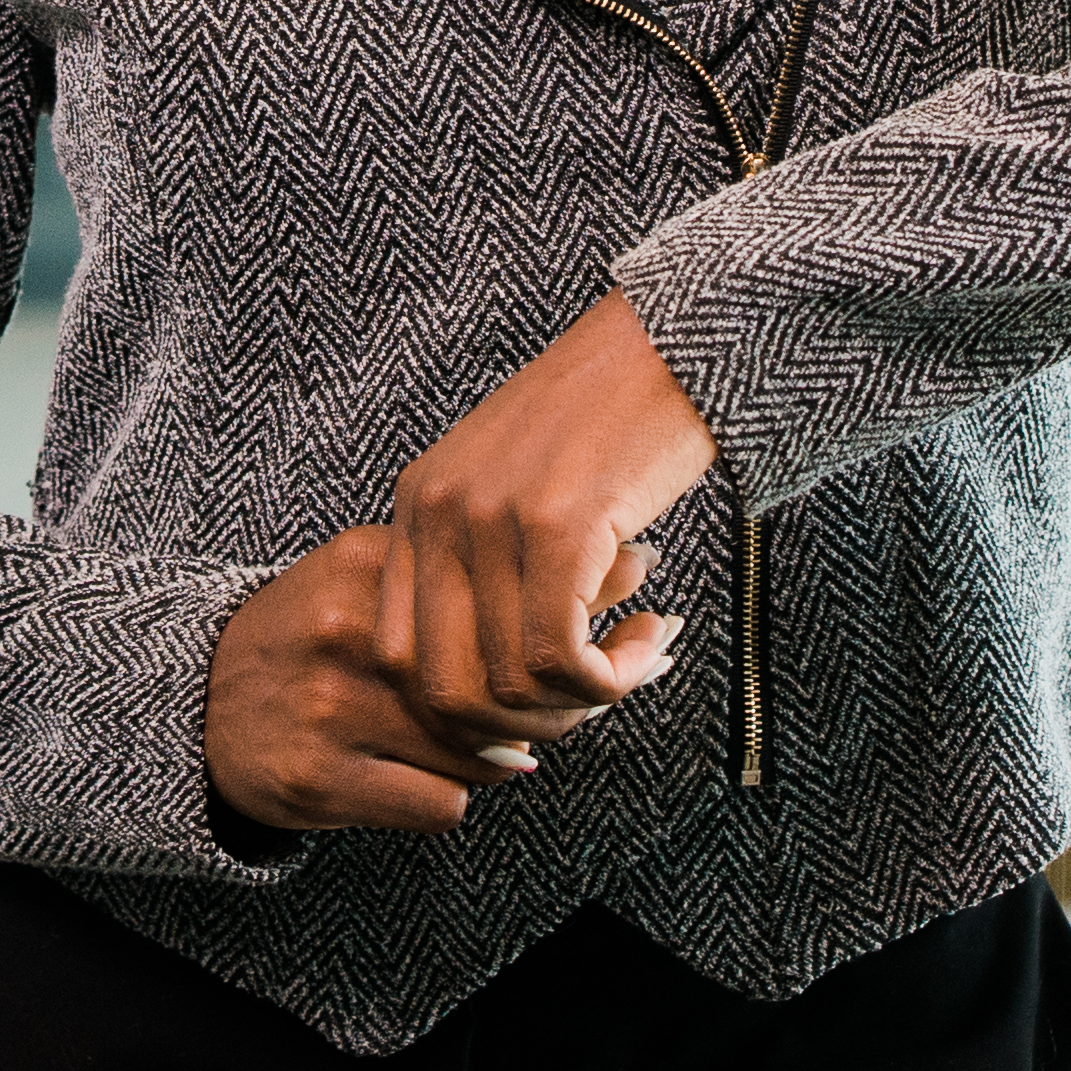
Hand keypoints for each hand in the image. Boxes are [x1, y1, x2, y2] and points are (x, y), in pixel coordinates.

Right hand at [208, 525, 550, 835]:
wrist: (194, 704)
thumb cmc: (310, 641)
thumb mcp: (366, 580)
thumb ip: (456, 582)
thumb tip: (596, 609)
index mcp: (364, 563)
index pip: (498, 608)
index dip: (538, 642)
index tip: (557, 663)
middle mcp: (344, 628)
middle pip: (492, 685)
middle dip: (528, 713)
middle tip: (532, 724)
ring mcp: (327, 705)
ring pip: (475, 751)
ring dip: (488, 762)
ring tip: (471, 753)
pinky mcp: (316, 778)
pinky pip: (440, 805)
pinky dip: (445, 801)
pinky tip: (420, 782)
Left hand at [379, 290, 717, 746]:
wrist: (671, 342)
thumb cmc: (609, 419)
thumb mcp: (518, 484)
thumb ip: (492, 566)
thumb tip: (510, 694)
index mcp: (418, 503)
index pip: (398, 657)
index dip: (457, 715)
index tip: (523, 725)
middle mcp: (438, 513)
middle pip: (443, 691)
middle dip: (521, 728)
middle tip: (588, 705)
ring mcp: (491, 520)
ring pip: (511, 687)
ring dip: (583, 703)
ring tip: (634, 661)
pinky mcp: (556, 528)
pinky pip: (565, 660)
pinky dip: (614, 677)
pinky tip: (652, 634)